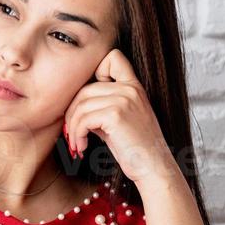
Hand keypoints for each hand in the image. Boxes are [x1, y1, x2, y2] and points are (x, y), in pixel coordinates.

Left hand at [63, 47, 180, 187]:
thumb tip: (71, 106)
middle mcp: (130, 88)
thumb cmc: (135, 148)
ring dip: (72, 128)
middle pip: (84, 89)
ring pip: (81, 105)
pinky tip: (82, 147)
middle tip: (72, 133)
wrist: (153, 167)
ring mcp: (124, 99)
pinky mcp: (116, 115)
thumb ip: (101, 105)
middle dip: (72, 113)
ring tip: (77, 144)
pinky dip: (77, 135)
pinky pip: (83, 119)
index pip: (112, 57)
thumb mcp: (119, 120)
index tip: (89, 101)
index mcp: (133, 86)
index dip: (94, 72)